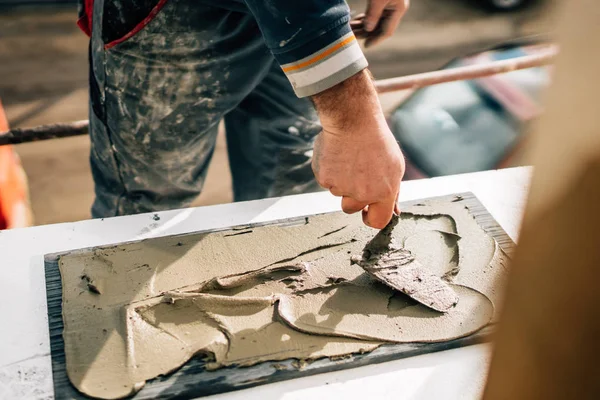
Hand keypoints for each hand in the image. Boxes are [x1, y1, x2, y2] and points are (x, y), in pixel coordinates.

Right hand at [312, 71, 404, 228]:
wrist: (352, 119)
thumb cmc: (377, 141)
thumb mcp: (395, 166)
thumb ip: (393, 192)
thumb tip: (394, 212)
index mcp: (384, 192)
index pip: (378, 221)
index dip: (371, 218)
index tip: (366, 212)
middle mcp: (363, 193)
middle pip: (351, 208)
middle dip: (352, 197)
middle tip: (355, 174)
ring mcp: (342, 187)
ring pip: (338, 192)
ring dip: (341, 180)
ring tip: (349, 158)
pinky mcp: (325, 178)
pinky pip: (326, 181)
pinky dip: (330, 170)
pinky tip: (337, 154)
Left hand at [351, 0, 409, 47]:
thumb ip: (373, 14)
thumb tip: (368, 29)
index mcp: (398, 9)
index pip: (387, 31)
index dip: (376, 39)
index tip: (365, 46)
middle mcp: (395, 9)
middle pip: (380, 27)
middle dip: (366, 33)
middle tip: (352, 37)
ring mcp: (389, 5)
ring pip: (375, 21)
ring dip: (363, 26)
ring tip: (350, 30)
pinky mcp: (382, 1)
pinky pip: (373, 14)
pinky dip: (364, 18)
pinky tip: (354, 22)